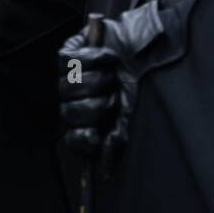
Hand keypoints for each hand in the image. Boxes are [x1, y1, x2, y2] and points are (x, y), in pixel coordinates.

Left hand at [58, 1, 167, 176]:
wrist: (147, 45)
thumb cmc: (140, 79)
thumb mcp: (131, 111)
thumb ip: (117, 137)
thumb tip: (105, 167)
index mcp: (90, 119)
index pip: (73, 139)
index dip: (81, 140)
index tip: (95, 137)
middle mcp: (75, 100)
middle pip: (69, 114)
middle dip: (95, 106)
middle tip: (114, 95)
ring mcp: (68, 77)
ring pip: (66, 89)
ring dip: (96, 80)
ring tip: (112, 74)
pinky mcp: (67, 54)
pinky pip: (68, 62)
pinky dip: (92, 58)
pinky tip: (107, 57)